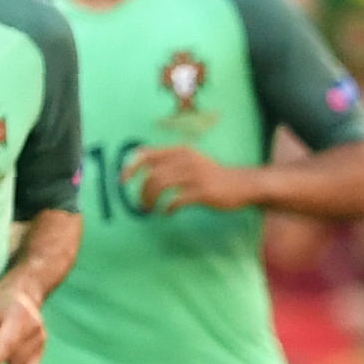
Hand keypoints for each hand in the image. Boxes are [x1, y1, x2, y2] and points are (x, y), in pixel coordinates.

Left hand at [123, 146, 255, 213]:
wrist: (242, 184)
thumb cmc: (212, 174)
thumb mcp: (190, 159)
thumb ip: (167, 158)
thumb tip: (140, 154)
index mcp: (181, 151)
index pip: (148, 155)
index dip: (131, 168)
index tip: (122, 181)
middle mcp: (186, 159)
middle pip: (153, 175)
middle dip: (142, 192)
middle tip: (142, 205)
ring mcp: (195, 175)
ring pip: (162, 186)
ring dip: (151, 200)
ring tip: (151, 210)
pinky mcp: (203, 192)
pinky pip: (177, 201)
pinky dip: (168, 208)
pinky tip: (168, 212)